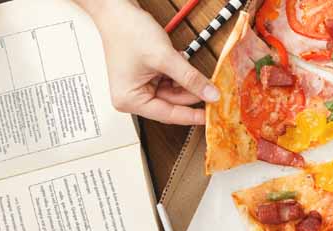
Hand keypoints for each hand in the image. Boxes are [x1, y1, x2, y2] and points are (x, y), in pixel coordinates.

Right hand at [80, 0, 219, 124]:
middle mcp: (132, 96)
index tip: (212, 117)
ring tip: (198, 72)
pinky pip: (169, 81)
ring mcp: (139, 86)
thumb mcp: (165, 57)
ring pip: (173, 91)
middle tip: (214, 92)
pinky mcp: (145, 76)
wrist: (118, 10)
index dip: (192, 116)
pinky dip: (179, 73)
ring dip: (186, 81)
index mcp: (130, 99)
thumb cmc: (128, 31)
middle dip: (192, 93)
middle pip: (172, 103)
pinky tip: (181, 60)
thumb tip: (211, 94)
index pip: (167, 114)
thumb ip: (190, 78)